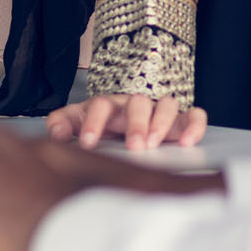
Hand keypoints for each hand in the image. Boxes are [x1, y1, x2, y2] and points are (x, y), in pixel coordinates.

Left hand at [46, 94, 207, 150]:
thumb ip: (62, 124)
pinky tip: (188, 141)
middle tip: (135, 147)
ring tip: (157, 144)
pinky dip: (193, 124)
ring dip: (162, 122)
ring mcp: (158, 110)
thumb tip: (56, 135)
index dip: (94, 123)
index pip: (100, 105)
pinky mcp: (179, 121)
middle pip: (137, 103)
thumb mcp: (77, 123)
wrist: (119, 124)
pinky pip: (193, 114)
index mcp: (107, 105)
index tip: (89, 144)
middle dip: (136, 124)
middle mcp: (133, 104)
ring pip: (165, 104)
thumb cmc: (98, 125)